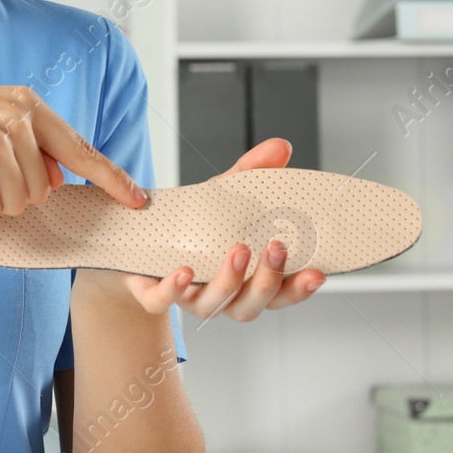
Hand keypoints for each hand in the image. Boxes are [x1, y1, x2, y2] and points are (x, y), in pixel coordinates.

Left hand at [73, 137, 327, 321]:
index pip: (280, 293)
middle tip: (277, 248)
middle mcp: (221, 295)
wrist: (135, 240)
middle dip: (268, 280)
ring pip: (214, 305)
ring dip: (230, 280)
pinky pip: (164, 301)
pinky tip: (183, 271)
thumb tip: (281, 147)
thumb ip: (252, 172)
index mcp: (245, 279)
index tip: (317, 272)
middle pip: (252, 304)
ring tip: (239, 250)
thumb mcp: (224, 195)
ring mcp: (188, 297)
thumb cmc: (191, 225)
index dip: (299, 288)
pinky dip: (174, 289)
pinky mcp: (153, 294)